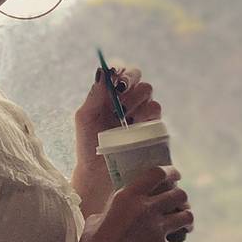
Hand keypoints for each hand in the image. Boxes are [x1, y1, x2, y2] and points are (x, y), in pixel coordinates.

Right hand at [61, 165, 193, 241]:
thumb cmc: (93, 240)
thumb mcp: (103, 213)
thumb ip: (122, 204)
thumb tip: (131, 200)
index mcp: (129, 196)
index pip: (159, 173)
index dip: (171, 172)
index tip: (175, 175)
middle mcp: (146, 209)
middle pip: (179, 194)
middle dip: (182, 197)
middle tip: (179, 202)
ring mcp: (156, 230)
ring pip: (186, 216)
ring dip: (185, 219)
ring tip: (182, 223)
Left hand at [71, 64, 164, 214]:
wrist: (99, 172)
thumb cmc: (89, 144)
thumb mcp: (85, 117)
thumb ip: (94, 94)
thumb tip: (103, 70)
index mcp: (110, 96)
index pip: (120, 73)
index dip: (121, 72)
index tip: (115, 80)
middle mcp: (127, 101)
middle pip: (138, 78)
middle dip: (130, 82)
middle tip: (120, 96)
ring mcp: (141, 113)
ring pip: (148, 92)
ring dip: (136, 99)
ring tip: (123, 116)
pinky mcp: (151, 126)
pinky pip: (156, 109)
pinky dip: (145, 113)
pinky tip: (133, 124)